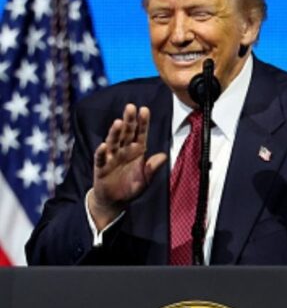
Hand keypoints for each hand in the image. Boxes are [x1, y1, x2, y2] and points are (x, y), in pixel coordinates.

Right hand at [89, 104, 166, 229]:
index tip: (144, 109)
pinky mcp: (101, 167)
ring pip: (113, 142)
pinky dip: (102, 152)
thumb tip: (164, 156)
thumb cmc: (131, 186)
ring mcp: (112, 157)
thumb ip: (152, 168)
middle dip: (129, 120)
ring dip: (115, 132)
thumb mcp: (145, 178)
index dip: (142, 122)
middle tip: (130, 107)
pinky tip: (103, 146)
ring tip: (118, 122)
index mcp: (137, 150)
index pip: (140, 133)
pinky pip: (101, 158)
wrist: (115, 200)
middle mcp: (124, 150)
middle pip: (126, 133)